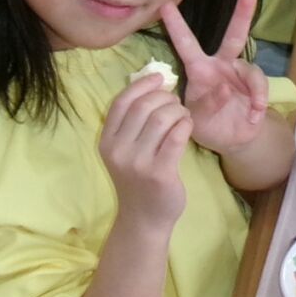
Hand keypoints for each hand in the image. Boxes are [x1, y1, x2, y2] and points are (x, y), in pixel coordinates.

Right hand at [99, 73, 193, 231]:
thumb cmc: (138, 179)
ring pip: (161, 118)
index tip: (159, 77)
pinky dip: (185, 125)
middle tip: (176, 103)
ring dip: (178, 111)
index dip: (141, 84)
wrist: (144, 218)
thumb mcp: (125, 151)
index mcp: (107, 141)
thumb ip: (133, 123)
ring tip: (183, 116)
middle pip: (144, 107)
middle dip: (165, 98)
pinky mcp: (159, 172)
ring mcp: (138, 163)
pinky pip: (176, 136)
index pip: (121, 102)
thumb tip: (153, 84)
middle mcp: (118, 151)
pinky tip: (188, 126)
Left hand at [161, 0, 270, 154]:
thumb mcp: (196, 118)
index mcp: (199, 70)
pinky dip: (259, 100)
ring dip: (253, 88)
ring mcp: (240, 74)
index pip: (186, 45)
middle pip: (233, 37)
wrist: (230, 139)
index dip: (176, 26)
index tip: (165, 5)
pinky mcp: (256, 85)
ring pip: (251, 69)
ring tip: (253, 109)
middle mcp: (221, 66)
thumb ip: (207, 103)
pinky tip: (254, 114)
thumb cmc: (206, 124)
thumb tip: (224, 87)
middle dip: (242, 15)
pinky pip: (260, 86)